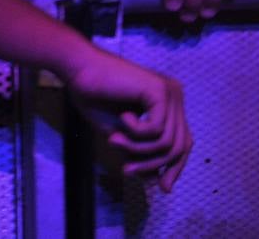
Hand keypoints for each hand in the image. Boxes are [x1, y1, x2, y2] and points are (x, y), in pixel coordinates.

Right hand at [62, 45, 191, 191]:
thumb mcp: (119, 134)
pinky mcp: (160, 91)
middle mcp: (174, 96)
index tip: (162, 188)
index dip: (175, 167)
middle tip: (127, 170)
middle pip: (179, 146)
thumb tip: (154, 181)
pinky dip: (136, 133)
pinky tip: (122, 118)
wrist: (76, 70)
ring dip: (138, 149)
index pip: (182, 143)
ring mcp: (169, 92)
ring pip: (168, 142)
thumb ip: (138, 152)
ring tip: (114, 141)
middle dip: (154, 164)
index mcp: (167, 104)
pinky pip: (157, 130)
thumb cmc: (93, 97)